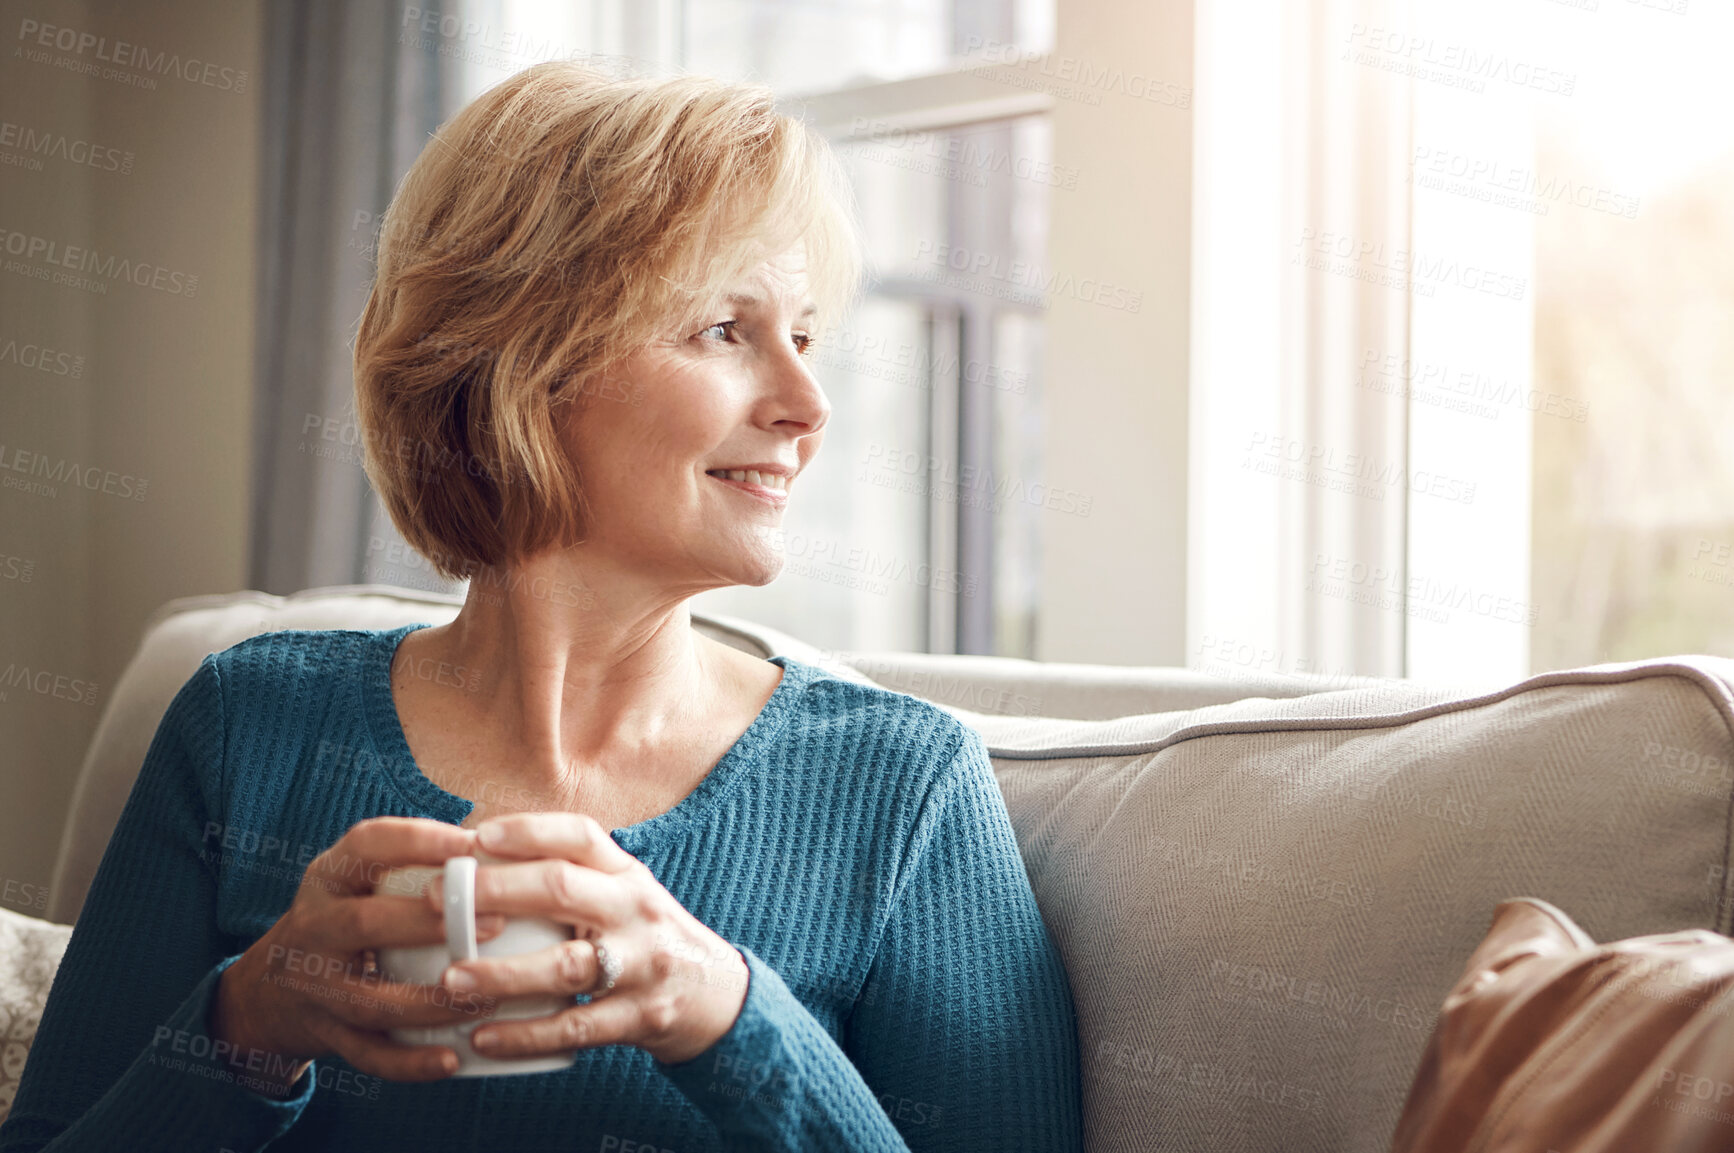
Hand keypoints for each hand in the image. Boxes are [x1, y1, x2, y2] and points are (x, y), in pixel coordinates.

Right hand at [211, 817, 513, 1091]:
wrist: (267, 991)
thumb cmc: (342, 920)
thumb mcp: (355, 879)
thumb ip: (410, 862)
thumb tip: (502, 844)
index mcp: (329, 879)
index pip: (367, 846)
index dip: (419, 842)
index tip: (473, 844)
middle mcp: (314, 928)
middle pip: (365, 924)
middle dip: (429, 924)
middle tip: (498, 921)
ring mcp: (316, 986)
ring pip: (371, 1001)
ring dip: (432, 1003)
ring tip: (489, 997)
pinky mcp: (326, 1034)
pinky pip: (368, 1054)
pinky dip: (410, 1063)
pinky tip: (452, 1059)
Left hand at [426, 811, 749, 1065]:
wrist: (716, 998)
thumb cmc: (644, 940)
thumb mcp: (623, 896)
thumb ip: (573, 878)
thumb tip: (479, 857)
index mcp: (628, 875)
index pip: (580, 836)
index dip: (528, 831)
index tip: (476, 836)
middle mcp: (637, 910)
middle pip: (562, 888)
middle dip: (496, 891)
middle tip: (436, 901)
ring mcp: (641, 964)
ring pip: (565, 965)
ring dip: (503, 972)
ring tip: (451, 978)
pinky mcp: (639, 1017)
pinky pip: (575, 1026)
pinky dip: (525, 1034)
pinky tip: (483, 1037)